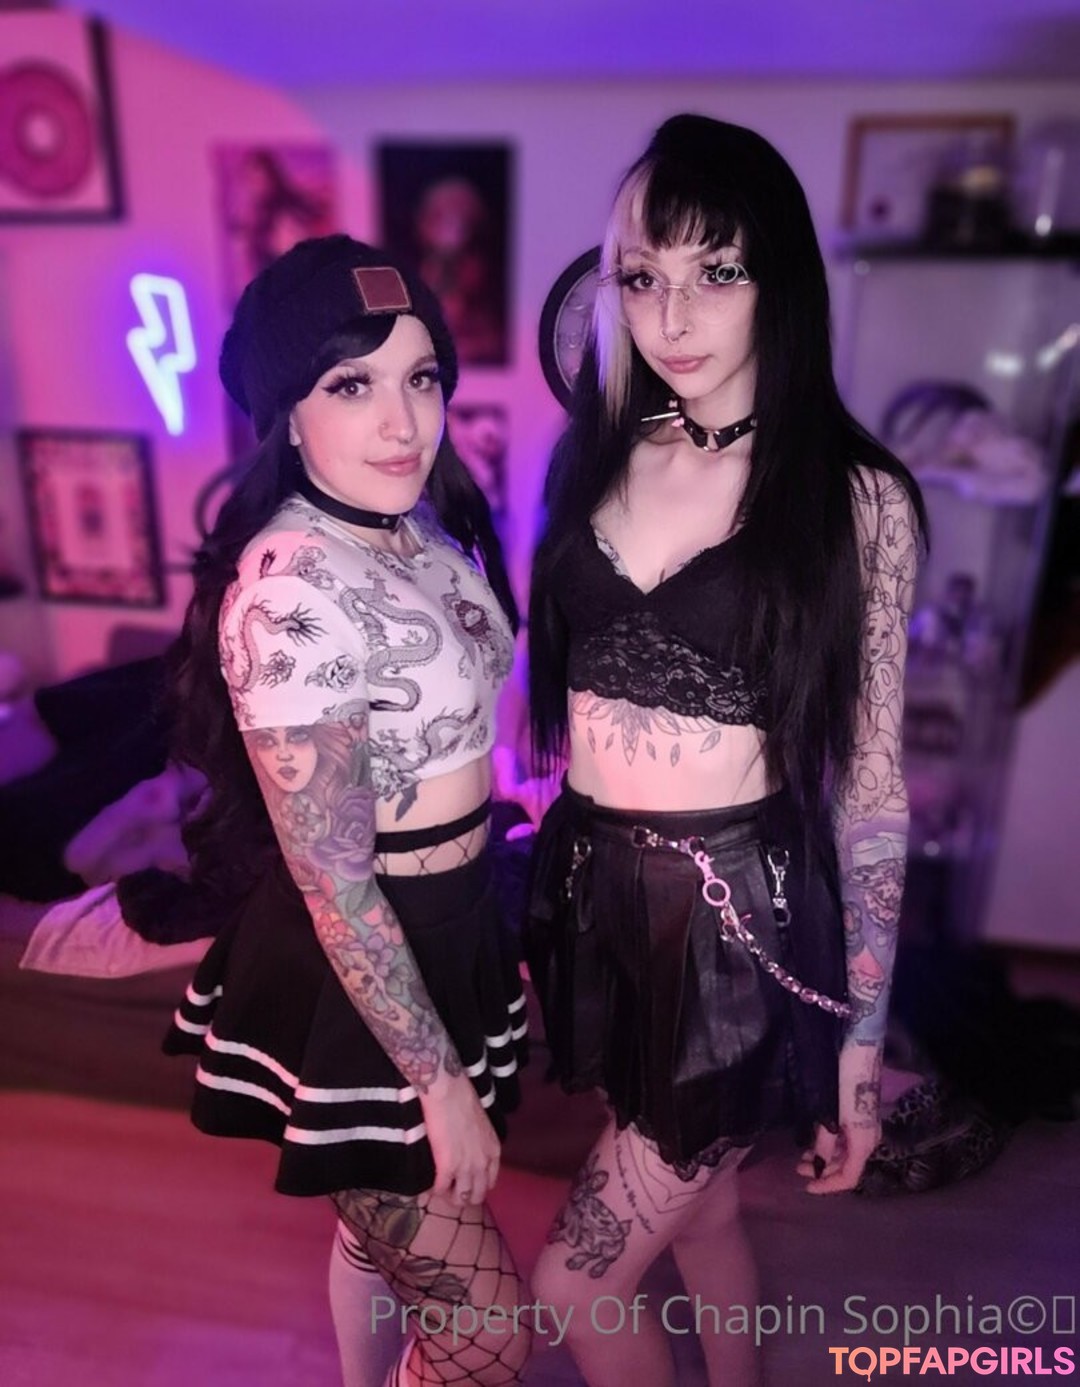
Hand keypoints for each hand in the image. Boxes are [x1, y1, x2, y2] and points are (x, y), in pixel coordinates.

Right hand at [419, 1073, 500, 1207]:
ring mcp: (466, 1167)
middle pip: (477, 1195)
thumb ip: (480, 1143)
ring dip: (449, 1197)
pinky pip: (441, 1189)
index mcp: (493, 1151)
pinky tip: (430, 1186)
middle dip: (464, 1196)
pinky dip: (435, 1190)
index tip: (465, 1184)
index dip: (476, 1186)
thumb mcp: (482, 1125)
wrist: (449, 1093)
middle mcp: (483, 1163)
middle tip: (451, 1190)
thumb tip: (469, 1150)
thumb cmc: (463, 1100)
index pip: (489, 1183)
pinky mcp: (447, 1167)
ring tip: (440, 1191)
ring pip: (461, 1198)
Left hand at [796, 1040, 882, 1193]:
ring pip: (847, 1153)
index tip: (807, 1188)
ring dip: (826, 1158)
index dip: (829, 1186)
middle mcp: (869, 1139)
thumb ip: (824, 1143)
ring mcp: (867, 1127)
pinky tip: (816, 1141)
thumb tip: (818, 1166)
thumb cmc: (845, 1082)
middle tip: (797, 1169)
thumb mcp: (830, 1114)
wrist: (861, 1050)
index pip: (849, 1177)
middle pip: (848, 1167)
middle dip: (823, 1172)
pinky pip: (848, 1140)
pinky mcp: (862, 1116)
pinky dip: (831, 1145)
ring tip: (803, 1157)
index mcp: (864, 1143)